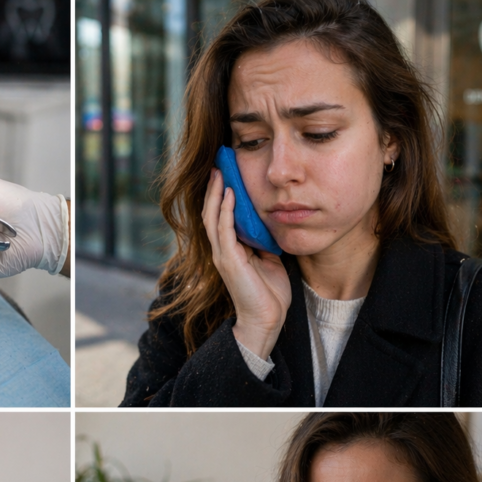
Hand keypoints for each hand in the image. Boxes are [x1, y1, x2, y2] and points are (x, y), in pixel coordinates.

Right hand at [203, 169, 290, 359]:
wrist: (266, 319)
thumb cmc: (269, 291)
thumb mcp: (268, 257)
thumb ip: (264, 239)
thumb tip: (270, 218)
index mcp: (230, 248)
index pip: (220, 214)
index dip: (221, 193)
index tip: (227, 170)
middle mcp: (221, 249)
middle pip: (211, 211)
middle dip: (214, 186)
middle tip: (219, 162)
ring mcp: (222, 255)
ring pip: (212, 217)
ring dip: (216, 193)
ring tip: (219, 171)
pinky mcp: (229, 261)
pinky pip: (223, 230)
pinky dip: (225, 211)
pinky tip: (230, 194)